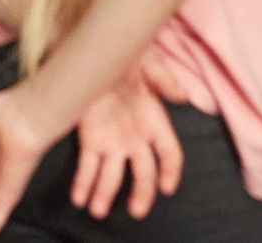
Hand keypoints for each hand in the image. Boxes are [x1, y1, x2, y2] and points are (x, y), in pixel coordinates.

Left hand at [67, 67, 185, 220]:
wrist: (94, 51)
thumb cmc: (128, 57)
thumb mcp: (148, 63)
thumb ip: (165, 80)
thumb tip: (183, 97)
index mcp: (155, 122)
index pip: (169, 153)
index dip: (170, 170)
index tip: (167, 187)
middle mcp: (136, 138)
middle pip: (143, 172)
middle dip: (142, 193)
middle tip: (137, 210)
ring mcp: (112, 142)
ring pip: (112, 175)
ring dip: (105, 194)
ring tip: (97, 209)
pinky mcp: (89, 141)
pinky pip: (87, 167)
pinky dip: (83, 184)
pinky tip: (79, 198)